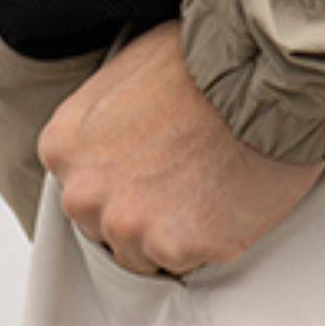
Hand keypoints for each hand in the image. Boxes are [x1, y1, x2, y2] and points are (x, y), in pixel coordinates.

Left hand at [39, 21, 324, 276]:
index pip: (80, 190)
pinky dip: (208, 240)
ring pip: (143, 255)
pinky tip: (225, 200)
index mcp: (63, 148)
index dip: (120, 182)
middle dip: (141, 212)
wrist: (260, 74)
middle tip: (182, 178)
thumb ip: (101, 118)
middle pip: (105, 229)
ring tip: (207, 186)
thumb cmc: (203, 63)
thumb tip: (110, 140)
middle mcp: (85, 193)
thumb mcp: (124, 69)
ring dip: (172, 233)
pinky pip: (187, 263)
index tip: (149, 168)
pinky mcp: (175, 249)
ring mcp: (129, 225)